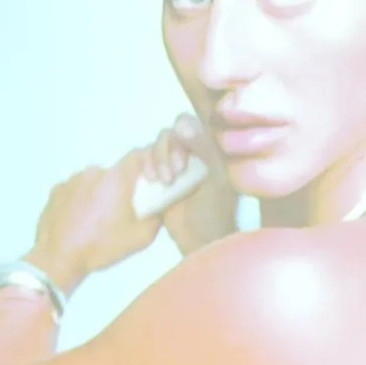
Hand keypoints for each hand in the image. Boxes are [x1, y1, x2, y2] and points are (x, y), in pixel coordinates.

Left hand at [22, 147, 161, 294]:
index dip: (147, 163)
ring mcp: (71, 179)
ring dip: (100, 195)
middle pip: (114, 174)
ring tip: (97, 220)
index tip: (150, 180)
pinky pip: (75, 190)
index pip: (137, 156)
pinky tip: (80, 221)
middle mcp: (93, 172)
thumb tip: (158, 208)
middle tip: (121, 212)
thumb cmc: (102, 246)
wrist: (59, 256)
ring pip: (94, 182)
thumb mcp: (141, 238)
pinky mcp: (56, 190)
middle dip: (120, 188)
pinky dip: (81, 201)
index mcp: (116, 180)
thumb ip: (156, 218)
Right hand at [150, 114, 239, 255]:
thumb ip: (206, 149)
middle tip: (175, 174)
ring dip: (158, 157)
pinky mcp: (161, 173)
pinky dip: (148, 163)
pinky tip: (153, 180)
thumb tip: (181, 127)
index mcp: (214, 149)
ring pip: (160, 142)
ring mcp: (178, 162)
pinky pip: (148, 156)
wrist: (200, 240)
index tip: (185, 162)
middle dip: (170, 149)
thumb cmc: (215, 212)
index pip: (193, 124)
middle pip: (173, 131)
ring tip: (165, 182)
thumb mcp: (217, 180)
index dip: (185, 136)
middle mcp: (196, 152)